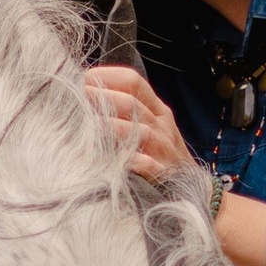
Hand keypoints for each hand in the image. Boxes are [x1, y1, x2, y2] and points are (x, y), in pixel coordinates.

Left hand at [83, 62, 197, 185]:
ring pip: (139, 132)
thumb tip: (82, 95)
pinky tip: (116, 159)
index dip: (105, 77)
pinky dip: (134, 162)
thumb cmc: (159, 155)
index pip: (132, 81)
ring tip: (83, 126)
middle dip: (101, 98)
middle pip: (131, 104)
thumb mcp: (149, 126)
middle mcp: (161, 125)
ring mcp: (164, 150)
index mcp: (156, 109)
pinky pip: (149, 165)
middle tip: (74, 97)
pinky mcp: (165, 175)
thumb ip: (123, 110)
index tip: (79, 80)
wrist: (191, 187)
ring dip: (110, 127)